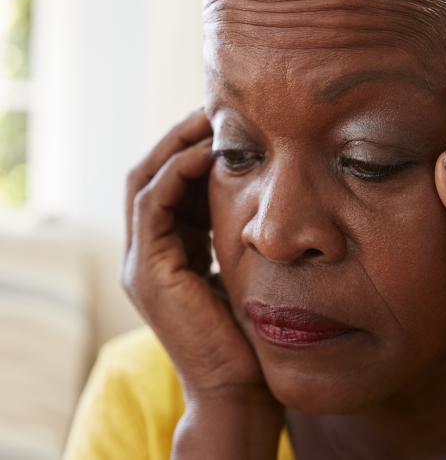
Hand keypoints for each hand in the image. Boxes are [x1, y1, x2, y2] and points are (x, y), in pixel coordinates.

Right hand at [121, 108, 271, 402]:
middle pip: (150, 174)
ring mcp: (142, 263)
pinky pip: (152, 204)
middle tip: (213, 108)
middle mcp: (148, 252)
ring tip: (209, 119)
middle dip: (179, 138)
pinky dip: (175, 173)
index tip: (225, 124)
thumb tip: (256, 192)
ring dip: (175, 145)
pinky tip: (208, 153)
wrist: (240, 385)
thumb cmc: (249, 327)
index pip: (170, 184)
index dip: (192, 149)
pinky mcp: (147, 272)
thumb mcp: (239, 266)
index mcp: (170, 250)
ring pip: (144, 182)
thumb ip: (232, 233)